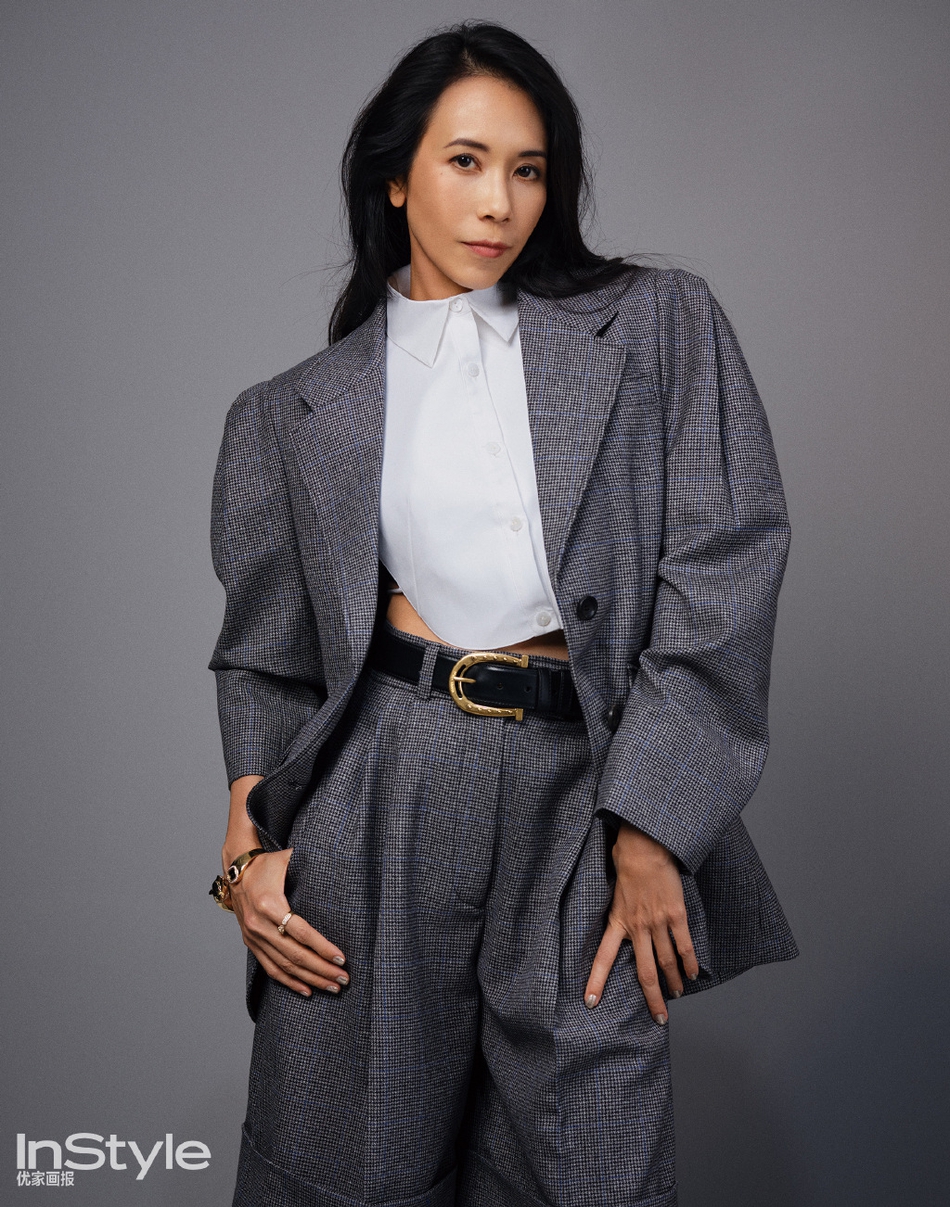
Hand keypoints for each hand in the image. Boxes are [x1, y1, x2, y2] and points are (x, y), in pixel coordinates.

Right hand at [227, 847, 348, 997]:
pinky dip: (289, 981)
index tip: (341, 959)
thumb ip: (311, 864)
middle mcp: (259, 924)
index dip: (322, 948)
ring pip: (284, 966)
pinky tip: (307, 989)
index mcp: (269, 904)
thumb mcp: (288, 859)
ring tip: (332, 987)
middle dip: (321, 969)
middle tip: (343, 979)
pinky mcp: (251, 943)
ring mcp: (253, 936)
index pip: (301, 933)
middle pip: (294, 955)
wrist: (238, 869)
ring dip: (309, 979)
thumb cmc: (268, 863)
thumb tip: (343, 863)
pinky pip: (270, 968)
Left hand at [584, 821, 697, 1023]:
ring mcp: (657, 922)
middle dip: (653, 998)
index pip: (602, 957)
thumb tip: (622, 922)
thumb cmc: (627, 863)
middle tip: (660, 1017)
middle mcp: (637, 927)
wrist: (645, 847)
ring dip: (674, 981)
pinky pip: (684, 945)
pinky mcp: (675, 914)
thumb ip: (617, 910)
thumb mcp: (614, 891)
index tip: (590, 1002)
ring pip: (667, 962)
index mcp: (617, 921)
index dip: (596, 981)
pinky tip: (694, 973)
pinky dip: (690, 962)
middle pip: (645, 972)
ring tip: (678, 993)